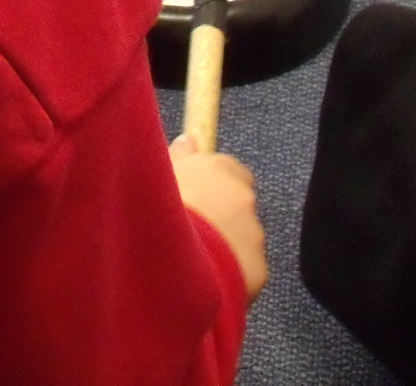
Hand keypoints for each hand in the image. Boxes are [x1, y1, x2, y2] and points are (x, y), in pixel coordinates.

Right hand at [170, 135, 266, 299]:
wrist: (172, 263)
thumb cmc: (157, 212)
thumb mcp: (157, 174)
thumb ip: (178, 156)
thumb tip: (187, 140)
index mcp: (219, 169)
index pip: (228, 168)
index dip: (211, 182)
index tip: (196, 193)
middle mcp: (243, 197)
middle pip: (237, 203)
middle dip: (220, 214)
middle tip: (192, 228)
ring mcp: (254, 234)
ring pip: (242, 237)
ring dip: (224, 244)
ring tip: (193, 257)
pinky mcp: (258, 269)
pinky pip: (245, 268)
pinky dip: (229, 271)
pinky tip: (203, 275)